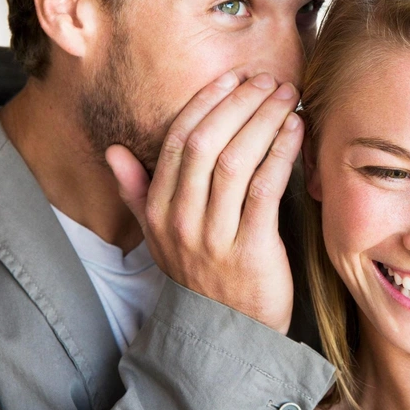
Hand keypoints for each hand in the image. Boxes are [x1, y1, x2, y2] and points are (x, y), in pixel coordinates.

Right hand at [105, 70, 303, 333]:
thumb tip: (113, 151)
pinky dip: (280, 153)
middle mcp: (182, 220)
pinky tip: (296, 131)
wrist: (226, 331)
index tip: (232, 78)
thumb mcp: (159, 235)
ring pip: (235, 162)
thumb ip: (137, 192)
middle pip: (206, 144)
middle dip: (239, 103)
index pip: (177, 142)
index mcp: (159, 210)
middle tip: (268, 79)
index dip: (206, 104)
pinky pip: (265, 189)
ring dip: (262, 121)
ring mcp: (215, 237)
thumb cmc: (200, 272)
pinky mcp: (251, 250)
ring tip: (286, 97)